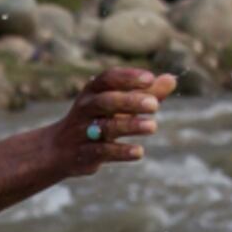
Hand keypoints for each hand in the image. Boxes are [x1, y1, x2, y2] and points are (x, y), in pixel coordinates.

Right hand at [50, 65, 175, 178]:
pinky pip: (102, 152)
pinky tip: (139, 152)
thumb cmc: (97, 120)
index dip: (127, 77)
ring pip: (106, 127)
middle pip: (106, 101)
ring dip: (130, 125)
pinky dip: (121, 152)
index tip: (150, 78)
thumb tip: (171, 80)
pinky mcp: (84, 154)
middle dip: (130, 102)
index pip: (108, 79)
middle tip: (155, 104)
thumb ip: (145, 93)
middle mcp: (85, 109)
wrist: (60, 149)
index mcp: (92, 91)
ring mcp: (82, 132)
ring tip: (153, 126)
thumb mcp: (118, 104)